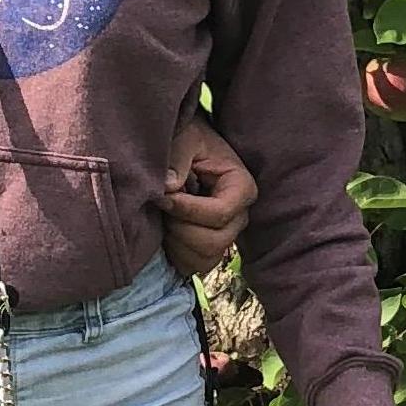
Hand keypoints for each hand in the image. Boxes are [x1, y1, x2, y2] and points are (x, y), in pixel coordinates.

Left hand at [162, 111, 255, 279]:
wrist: (185, 148)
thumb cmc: (188, 140)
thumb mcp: (184, 138)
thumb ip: (177, 159)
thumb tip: (167, 188)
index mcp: (241, 188)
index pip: (219, 214)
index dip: (187, 210)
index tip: (164, 196)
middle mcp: (239, 216)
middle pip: (214, 243)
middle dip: (181, 229)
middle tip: (163, 207)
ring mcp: (226, 234)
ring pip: (205, 258)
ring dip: (177, 243)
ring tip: (165, 218)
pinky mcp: (210, 246)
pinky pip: (196, 266)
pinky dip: (177, 255)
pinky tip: (166, 232)